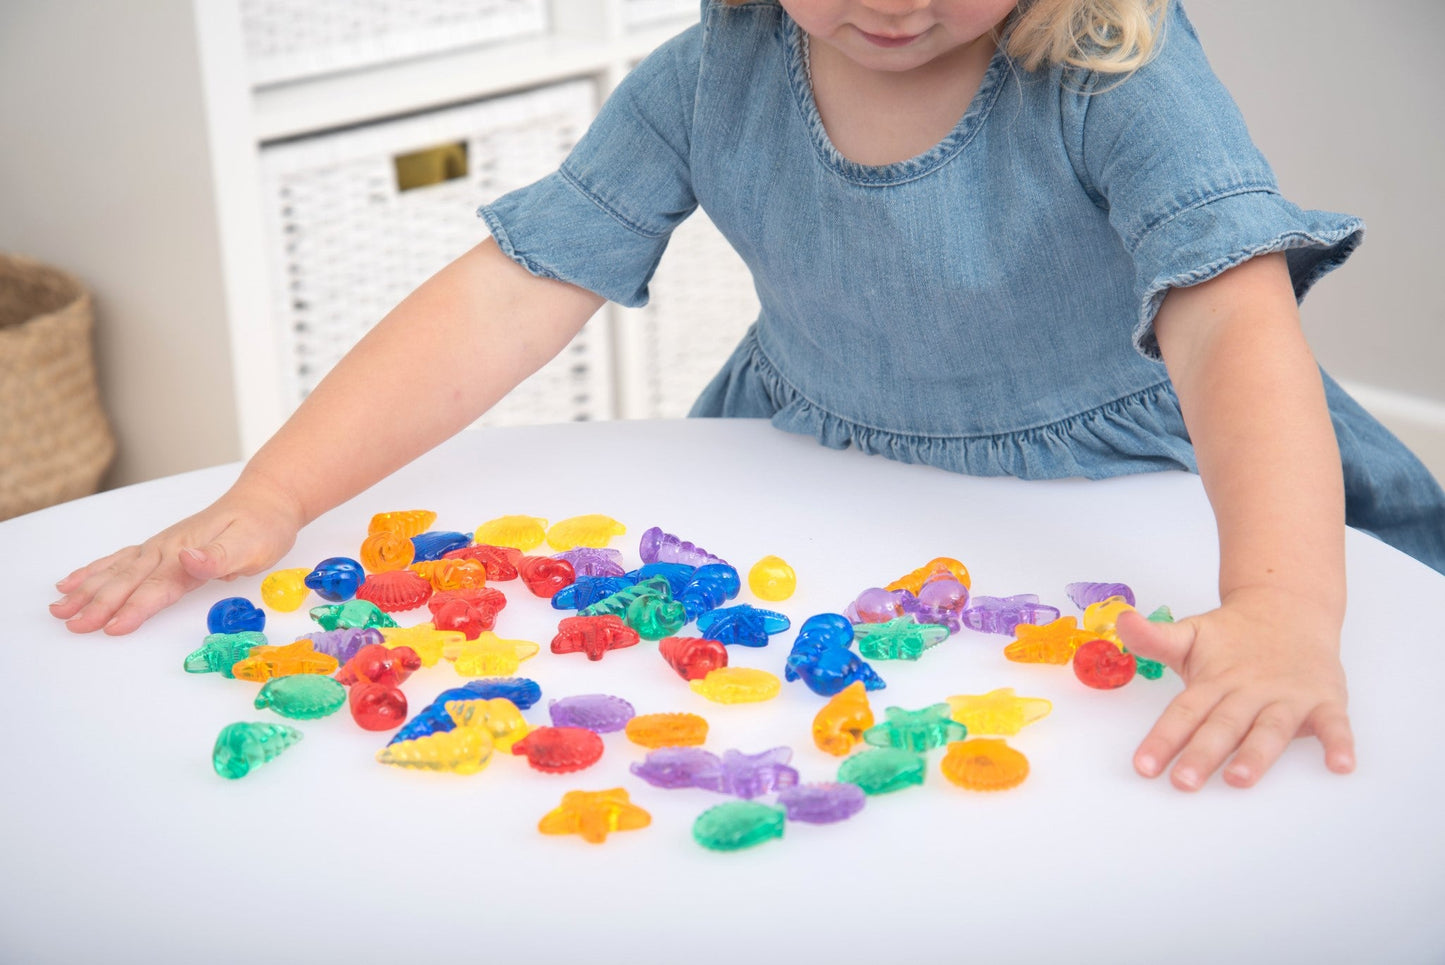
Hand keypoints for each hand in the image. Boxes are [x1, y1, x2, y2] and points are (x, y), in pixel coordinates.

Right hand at [49, 475, 305, 634]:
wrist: (267, 499)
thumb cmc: (263, 526)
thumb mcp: (253, 544)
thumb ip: (219, 557)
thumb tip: (187, 559)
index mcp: (187, 553)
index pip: (157, 587)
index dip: (134, 608)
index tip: (111, 627)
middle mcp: (168, 549)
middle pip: (128, 581)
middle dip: (98, 605)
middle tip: (72, 626)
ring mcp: (161, 547)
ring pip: (117, 571)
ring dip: (87, 590)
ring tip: (58, 608)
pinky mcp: (162, 547)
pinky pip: (121, 560)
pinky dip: (95, 571)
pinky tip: (73, 582)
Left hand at [1117, 589, 1353, 789]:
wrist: (1288, 608)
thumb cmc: (1234, 637)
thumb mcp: (1190, 636)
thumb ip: (1155, 639)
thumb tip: (1121, 620)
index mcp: (1214, 681)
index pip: (1184, 712)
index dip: (1163, 738)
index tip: (1144, 766)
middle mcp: (1248, 691)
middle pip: (1223, 725)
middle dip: (1202, 754)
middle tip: (1183, 782)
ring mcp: (1287, 697)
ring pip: (1270, 729)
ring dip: (1257, 754)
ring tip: (1240, 779)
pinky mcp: (1324, 700)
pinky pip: (1334, 724)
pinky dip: (1339, 743)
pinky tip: (1339, 765)